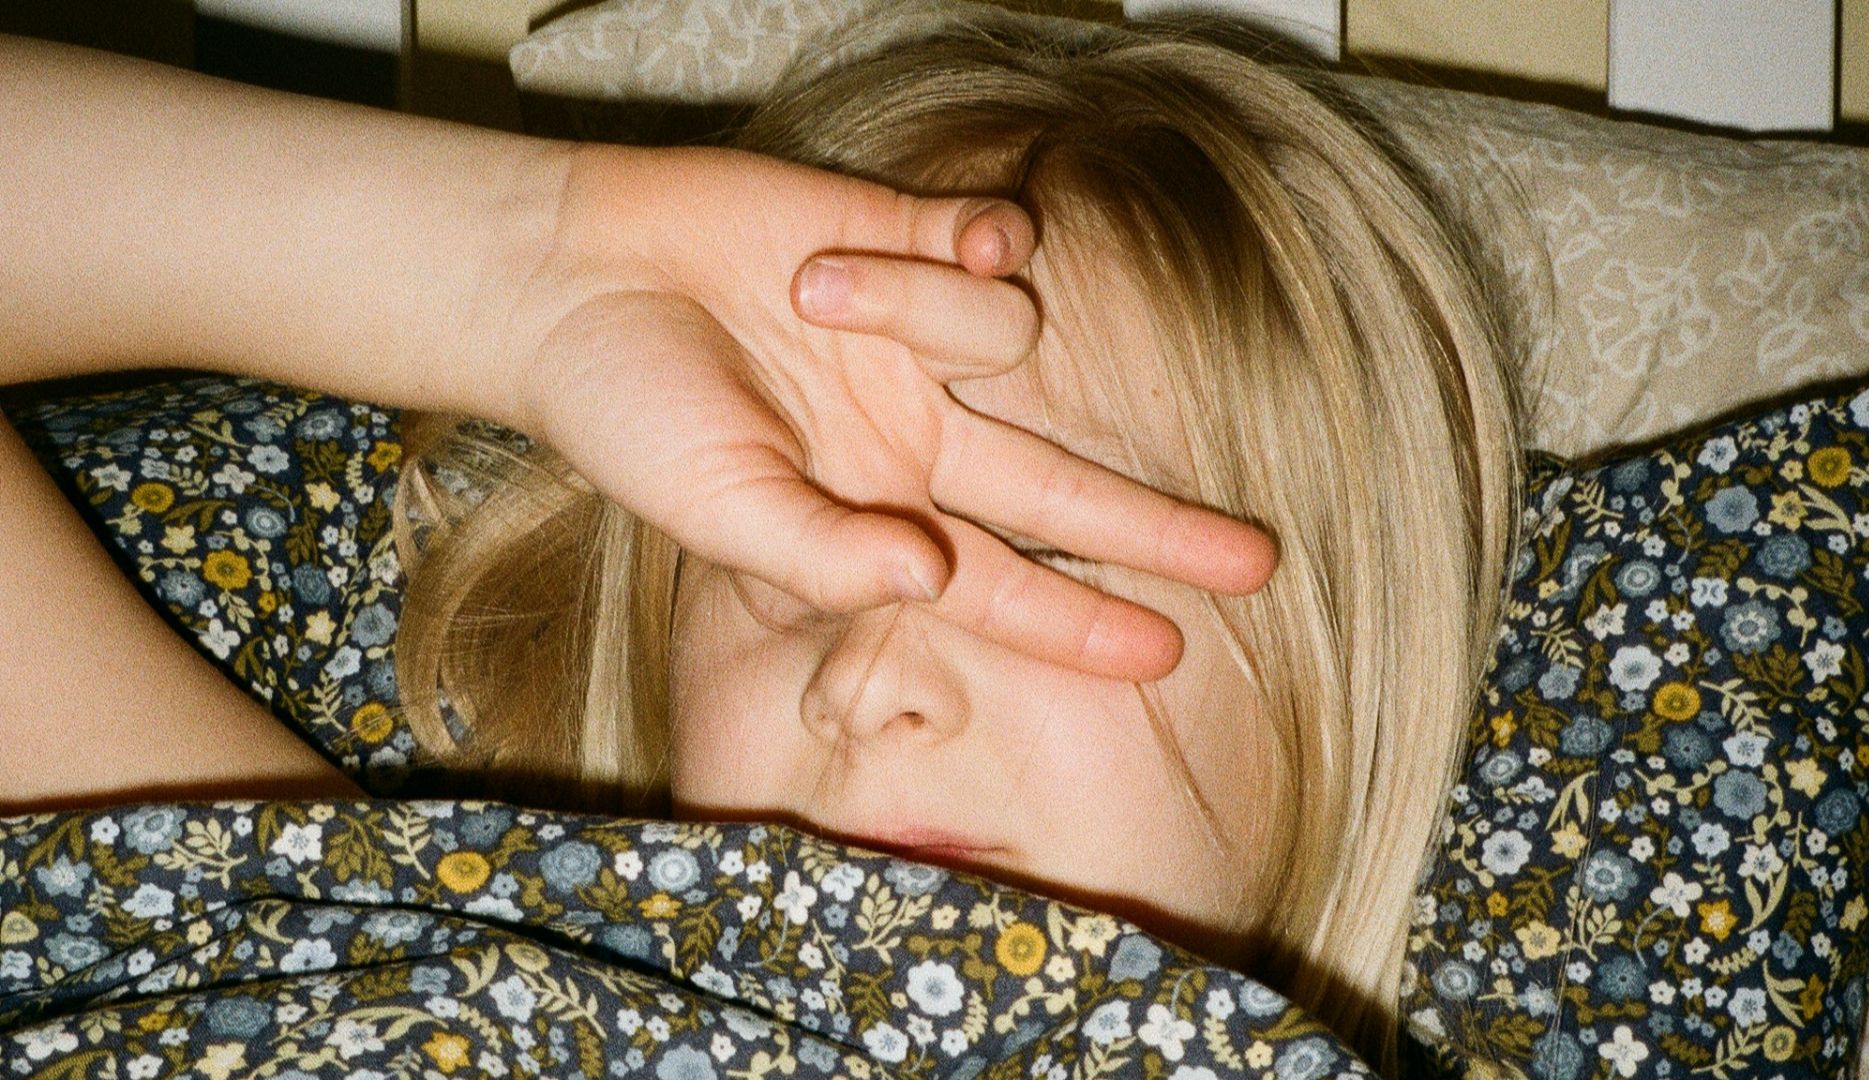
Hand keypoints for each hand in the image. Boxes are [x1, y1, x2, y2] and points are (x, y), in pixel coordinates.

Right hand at [488, 144, 1276, 681]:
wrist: (575, 274)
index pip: (1000, 581)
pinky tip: (935, 238)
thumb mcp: (718, 508)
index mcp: (874, 511)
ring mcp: (925, 341)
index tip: (1169, 656)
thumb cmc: (630, 411)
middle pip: (1068, 489)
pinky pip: (998, 246)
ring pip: (1009, 335)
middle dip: (1160, 529)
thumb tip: (931, 577)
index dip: (1080, 622)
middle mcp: (918, 434)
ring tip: (812, 290)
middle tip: (1260, 564)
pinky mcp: (914, 242)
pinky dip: (977, 242)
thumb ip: (822, 557)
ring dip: (919, 308)